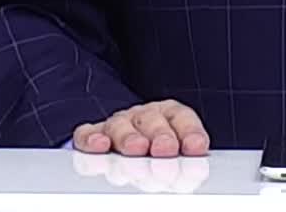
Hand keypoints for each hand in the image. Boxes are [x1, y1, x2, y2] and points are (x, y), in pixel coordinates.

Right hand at [71, 100, 209, 156]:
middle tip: (166, 149)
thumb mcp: (178, 155)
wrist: (128, 146)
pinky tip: (100, 145)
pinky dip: (91, 139)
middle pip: (152, 121)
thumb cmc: (157, 154)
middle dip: (160, 135)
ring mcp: (118, 125)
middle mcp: (143, 117)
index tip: (196, 147)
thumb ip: (186, 158)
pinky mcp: (93, 135)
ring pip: (120, 126)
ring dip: (129, 137)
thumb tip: (197, 170)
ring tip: (137, 149)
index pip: (182, 118)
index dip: (190, 132)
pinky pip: (87, 134)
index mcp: (169, 116)